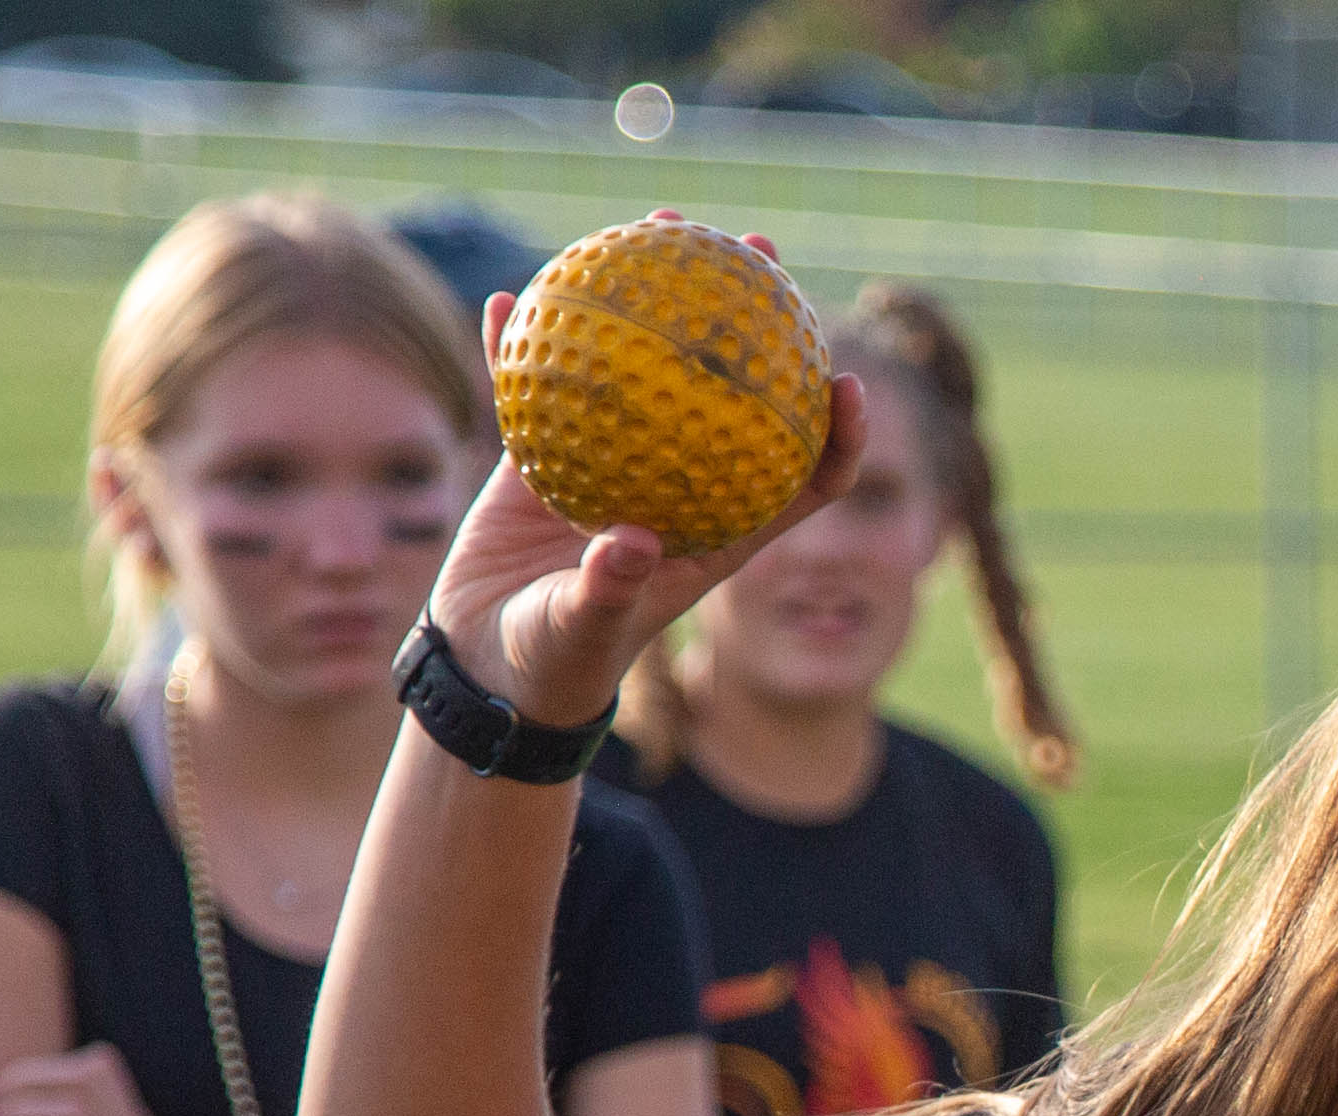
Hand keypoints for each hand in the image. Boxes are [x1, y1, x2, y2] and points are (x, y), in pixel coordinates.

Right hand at [429, 256, 865, 726]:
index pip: (800, 479)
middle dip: (753, 322)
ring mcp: (614, 459)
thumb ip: (608, 592)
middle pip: (733, 390)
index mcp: (715, 532)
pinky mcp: (547, 452)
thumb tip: (630, 544)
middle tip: (761, 251)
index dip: (834, 434)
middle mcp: (676, 482)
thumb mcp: (581, 632)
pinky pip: (541, 384)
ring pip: (645, 363)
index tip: (845, 381)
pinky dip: (525, 344)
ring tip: (658, 227)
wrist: (492, 667)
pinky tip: (510, 298)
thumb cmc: (553, 663)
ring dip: (652, 297)